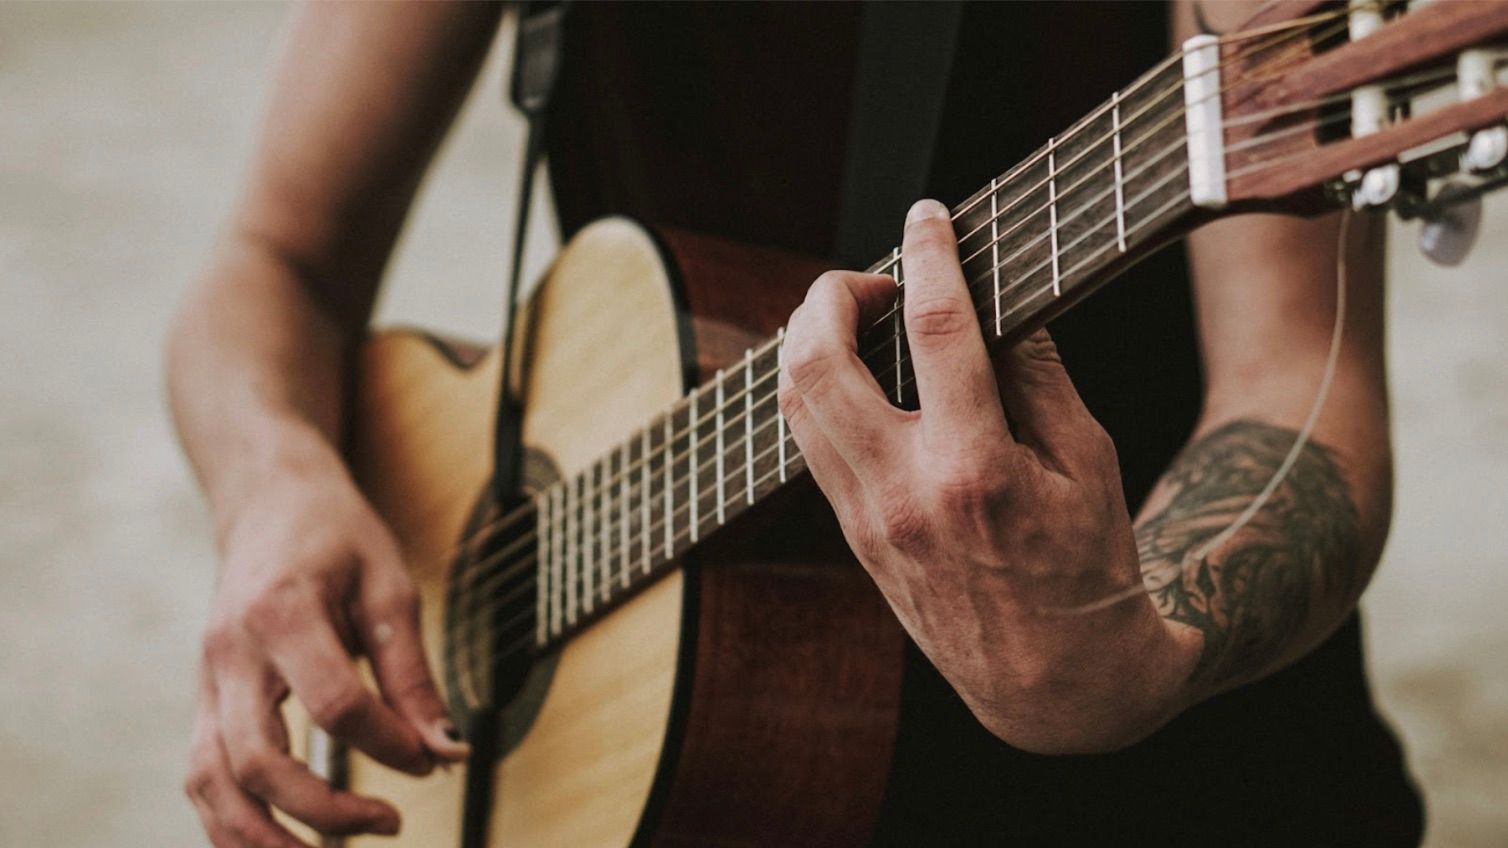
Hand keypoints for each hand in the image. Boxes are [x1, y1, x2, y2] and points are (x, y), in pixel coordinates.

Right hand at [185, 445, 467, 846]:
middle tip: (391, 823)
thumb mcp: (390, 586)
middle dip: (324, 810)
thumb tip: (446, 750)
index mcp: (282, 613)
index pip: (334, 704)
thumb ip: (413, 673)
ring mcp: (207, 681)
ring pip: (211, 783)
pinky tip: (281, 845)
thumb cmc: (334, 535)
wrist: (268, 499)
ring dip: (263, 839)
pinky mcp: (204, 700)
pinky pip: (201, 778)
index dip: (388, 744)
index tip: (430, 759)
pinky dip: (232, 825)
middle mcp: (231, 655)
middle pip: (258, 760)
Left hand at [778, 199, 1198, 752]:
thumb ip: (1037, 373)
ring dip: (811, 338)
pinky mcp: (853, 537)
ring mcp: (866, 520)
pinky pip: (810, 442)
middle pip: (817, 362)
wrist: (1053, 684)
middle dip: (831, 293)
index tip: (928, 213)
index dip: (928, 255)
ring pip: (795, 402)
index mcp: (975, 470)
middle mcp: (903, 493)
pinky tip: (857, 370)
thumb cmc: (1089, 569)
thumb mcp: (1088, 461)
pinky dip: (819, 388)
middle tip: (875, 276)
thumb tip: (994, 296)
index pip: (935, 330)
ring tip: (862, 317)